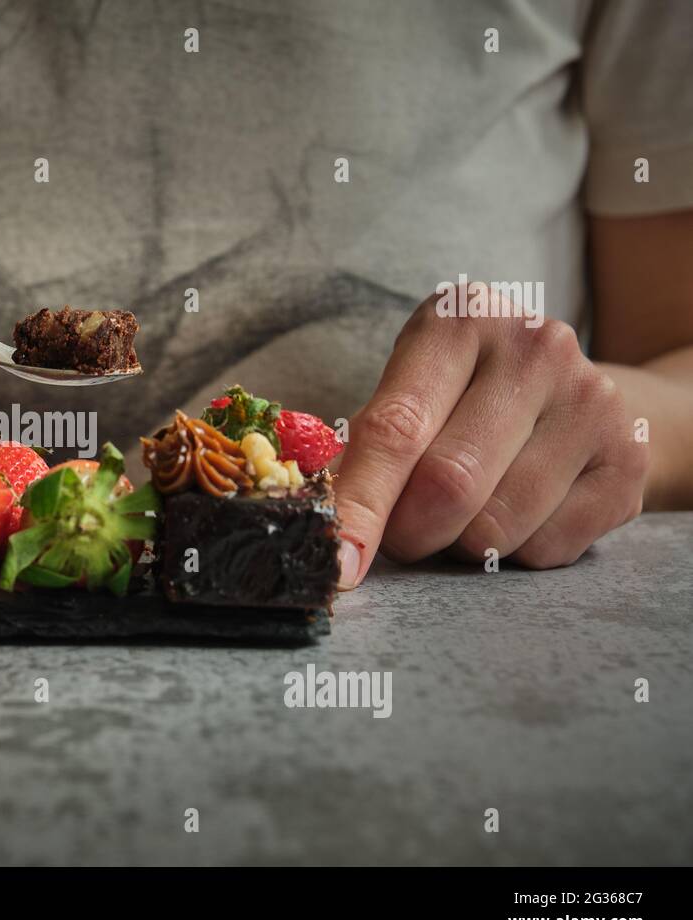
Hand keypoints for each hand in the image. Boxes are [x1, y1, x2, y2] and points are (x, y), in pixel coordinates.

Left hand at [334, 283, 649, 588]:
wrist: (568, 393)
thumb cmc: (458, 397)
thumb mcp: (406, 392)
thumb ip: (365, 449)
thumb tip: (330, 522)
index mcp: (459, 320)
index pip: (395, 429)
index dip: (361, 503)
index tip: (340, 559)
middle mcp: (535, 347)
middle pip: (449, 484)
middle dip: (409, 532)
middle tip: (402, 534)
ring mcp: (592, 399)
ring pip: (496, 526)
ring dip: (461, 545)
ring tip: (463, 513)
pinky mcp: (628, 456)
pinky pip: (547, 548)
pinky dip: (514, 553)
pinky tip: (517, 513)